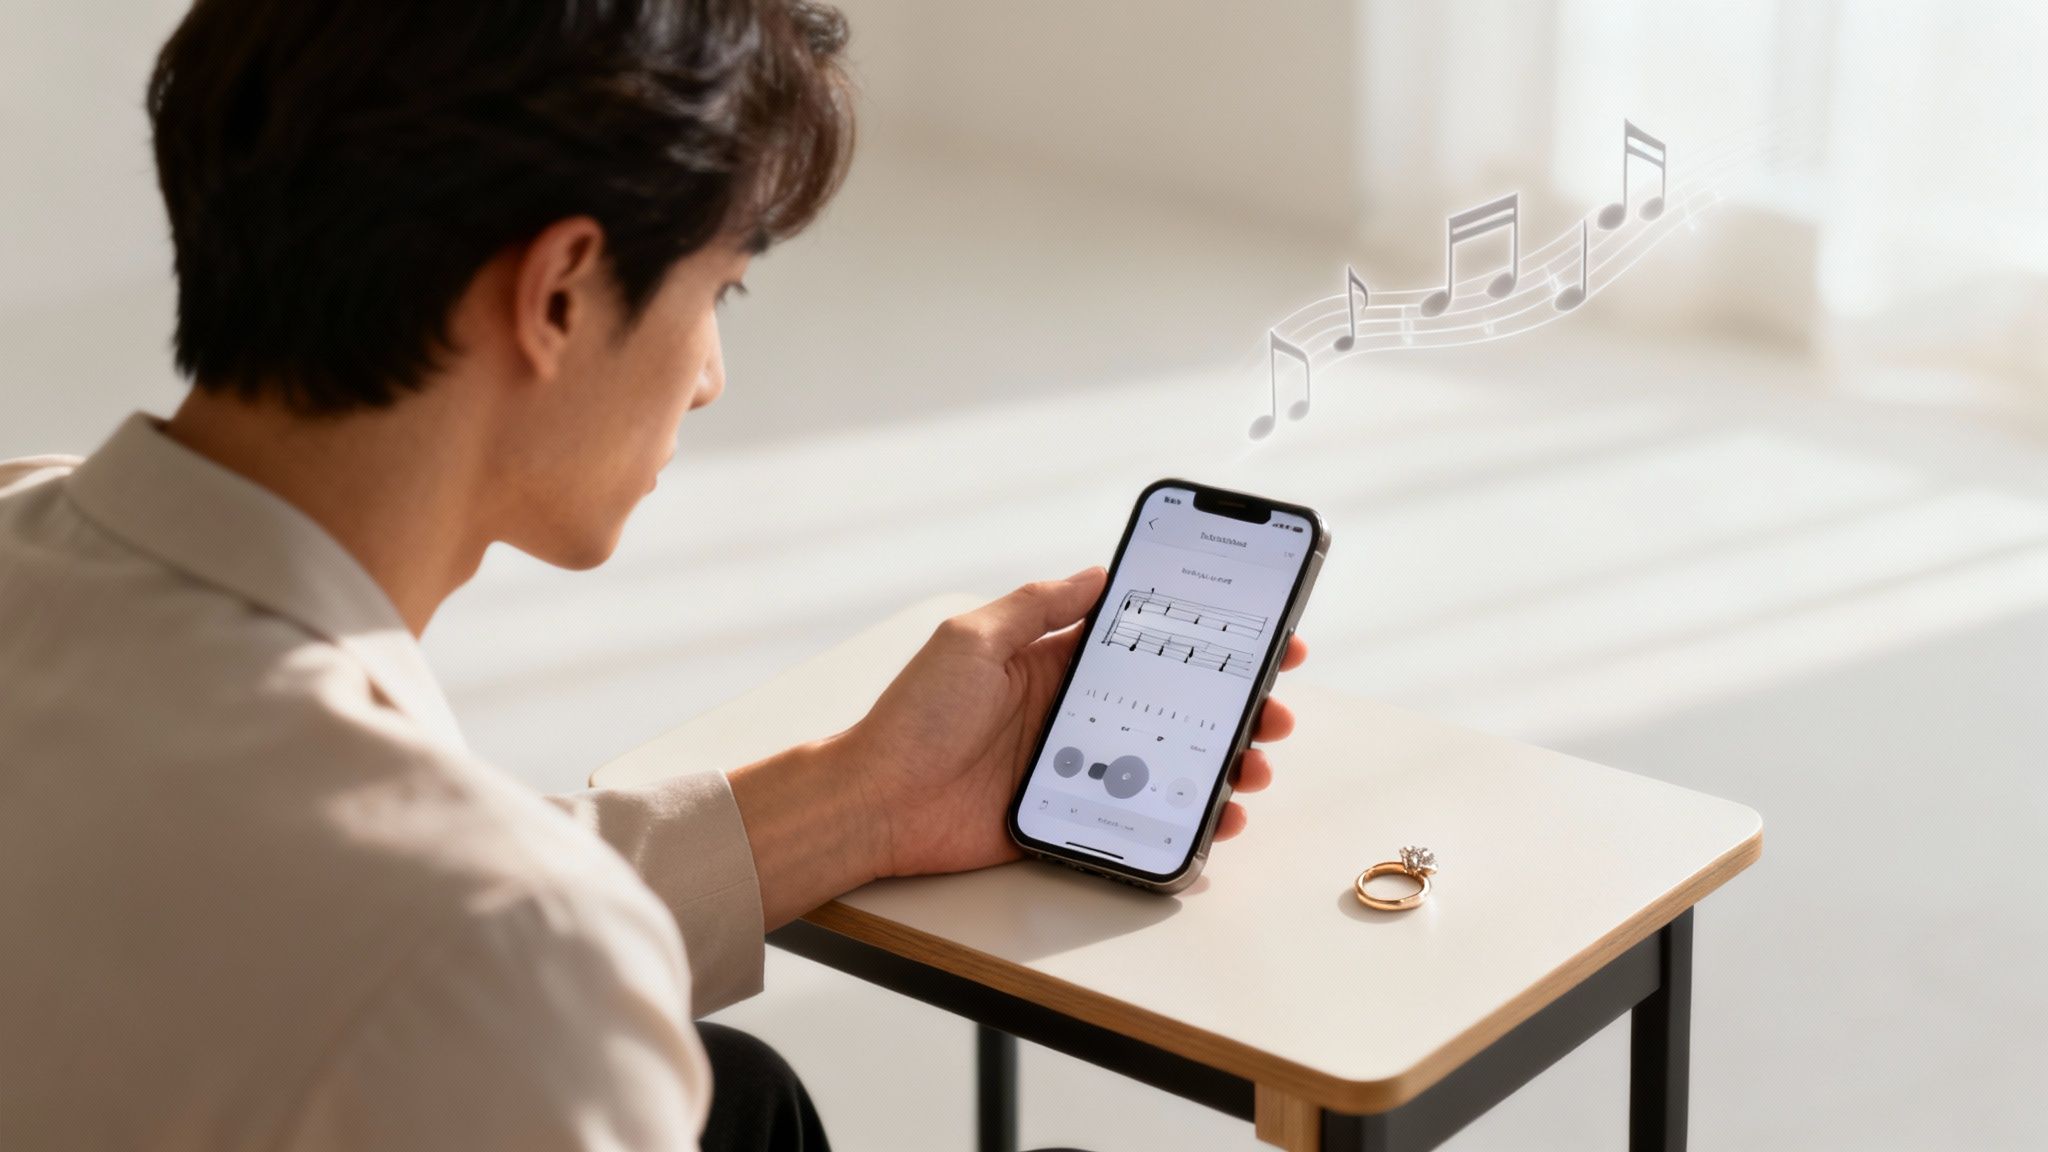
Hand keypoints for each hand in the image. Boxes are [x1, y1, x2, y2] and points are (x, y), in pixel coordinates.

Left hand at [845, 568, 1309, 878]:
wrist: (876, 801)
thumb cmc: (913, 717)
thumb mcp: (972, 638)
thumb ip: (1037, 607)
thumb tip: (1097, 573)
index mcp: (1055, 660)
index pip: (1145, 640)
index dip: (1204, 638)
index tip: (1259, 635)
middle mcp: (1074, 709)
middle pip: (1174, 703)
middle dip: (1234, 705)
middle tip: (1276, 709)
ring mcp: (1077, 763)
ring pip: (1169, 759)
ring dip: (1222, 761)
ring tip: (1255, 766)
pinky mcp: (1070, 813)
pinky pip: (1139, 813)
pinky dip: (1183, 815)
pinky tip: (1215, 816)